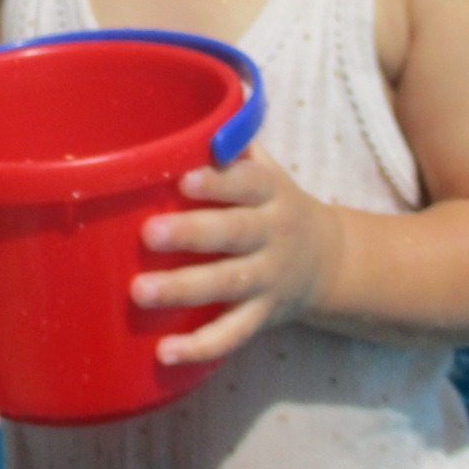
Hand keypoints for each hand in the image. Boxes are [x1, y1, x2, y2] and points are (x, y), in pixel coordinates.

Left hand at [131, 147, 340, 365]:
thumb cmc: (272, 205)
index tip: (184, 179)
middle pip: (235, 233)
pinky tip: (164, 352)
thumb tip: (183, 115)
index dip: (219, 182)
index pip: (249, 183)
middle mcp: (273, 235)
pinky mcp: (262, 316)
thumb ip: (231, 146)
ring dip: (183, 289)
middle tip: (148, 234)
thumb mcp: (266, 170)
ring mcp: (269, 279)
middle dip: (192, 234)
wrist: (329, 260)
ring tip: (139, 292)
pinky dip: (200, 347)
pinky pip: (233, 334)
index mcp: (272, 193)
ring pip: (228, 285)